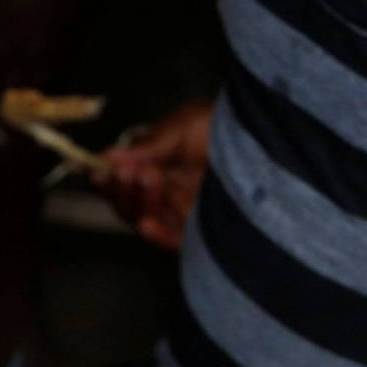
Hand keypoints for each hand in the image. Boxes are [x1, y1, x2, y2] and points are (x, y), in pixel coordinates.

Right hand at [102, 99, 213, 250]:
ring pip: (148, 221)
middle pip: (130, 206)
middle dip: (123, 191)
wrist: (265, 137)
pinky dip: (157, 236)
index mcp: (157, 167)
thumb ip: (148, 147)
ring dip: (140, 203)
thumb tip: (106, 156)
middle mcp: (167, 192)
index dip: (108, 181)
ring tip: (149, 178)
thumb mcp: (182, 127)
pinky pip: (175, 241)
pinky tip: (146, 224)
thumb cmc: (226, 125)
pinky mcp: (205, 230)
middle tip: (129, 172)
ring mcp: (185, 211)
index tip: (100, 172)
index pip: (123, 183)